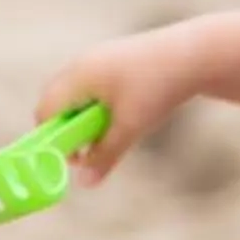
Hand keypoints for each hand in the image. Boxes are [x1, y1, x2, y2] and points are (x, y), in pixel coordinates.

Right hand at [33, 24, 204, 183]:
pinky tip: (122, 115)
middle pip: (54, 102)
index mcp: (77, 76)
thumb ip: (104, 156)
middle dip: (66, 129)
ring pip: (73, 95)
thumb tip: (84, 184)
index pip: (45, 111)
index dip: (51, 138)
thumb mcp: (131, 127)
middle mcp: (80, 64)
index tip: (75, 159)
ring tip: (111, 132)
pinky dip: (96, 105)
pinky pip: (89, 86)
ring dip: (83, 118)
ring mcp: (95, 59)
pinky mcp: (111, 59)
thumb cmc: (157, 89)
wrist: (194, 55)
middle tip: (90, 150)